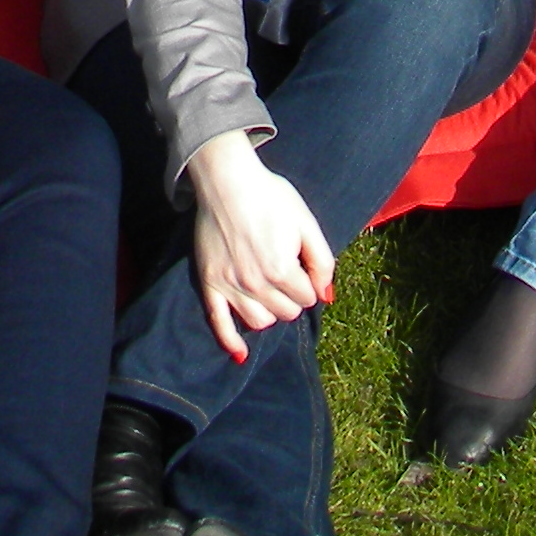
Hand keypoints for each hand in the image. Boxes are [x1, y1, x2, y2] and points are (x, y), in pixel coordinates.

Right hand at [182, 133, 334, 356]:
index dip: (309, 281)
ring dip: (270, 311)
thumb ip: (322, 260)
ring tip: (271, 291)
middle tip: (287, 274)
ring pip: (260, 322)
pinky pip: (219, 324)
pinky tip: (241, 354)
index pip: (307, 298)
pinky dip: (231, 342)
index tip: (303, 264)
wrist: (228, 181)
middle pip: (286, 313)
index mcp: (281, 269)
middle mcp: (255, 283)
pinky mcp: (209, 284)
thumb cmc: (271, 197)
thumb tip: (326, 295)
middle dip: (293, 297)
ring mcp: (230, 286)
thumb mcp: (306, 222)